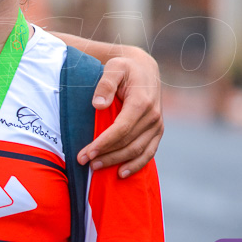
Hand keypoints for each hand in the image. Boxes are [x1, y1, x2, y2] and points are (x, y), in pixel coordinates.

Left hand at [77, 48, 162, 177]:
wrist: (145, 69)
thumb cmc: (125, 68)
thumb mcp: (114, 68)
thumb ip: (105, 83)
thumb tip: (98, 104)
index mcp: (141, 102)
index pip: (121, 129)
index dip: (104, 143)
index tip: (86, 153)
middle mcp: (153, 116)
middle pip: (128, 143)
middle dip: (106, 155)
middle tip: (84, 162)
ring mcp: (157, 126)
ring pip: (138, 151)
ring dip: (117, 162)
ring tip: (96, 167)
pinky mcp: (157, 131)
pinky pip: (149, 152)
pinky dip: (137, 165)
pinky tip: (121, 173)